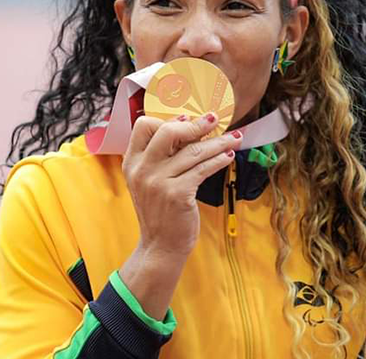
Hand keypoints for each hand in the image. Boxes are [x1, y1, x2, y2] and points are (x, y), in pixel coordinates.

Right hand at [122, 112, 241, 257]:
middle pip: (168, 131)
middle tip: (214, 120)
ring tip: (233, 138)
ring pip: (193, 151)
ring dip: (218, 142)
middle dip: (196, 124)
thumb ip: (161, 155)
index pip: (144, 125)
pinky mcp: (177, 194)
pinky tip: (228, 156)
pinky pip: (203, 169)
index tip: (188, 119)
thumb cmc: (161, 210)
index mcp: (132, 162)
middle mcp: (142, 170)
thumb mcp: (150, 180)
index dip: (168, 119)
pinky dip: (219, 160)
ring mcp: (158, 182)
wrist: (160, 246)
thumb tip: (186, 122)